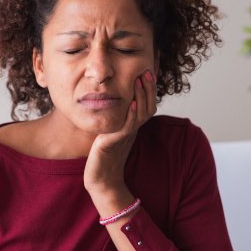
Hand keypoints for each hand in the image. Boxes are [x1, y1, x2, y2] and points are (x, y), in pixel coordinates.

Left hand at [83, 69, 156, 193]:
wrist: (101, 180)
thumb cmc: (104, 157)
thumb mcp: (112, 132)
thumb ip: (118, 118)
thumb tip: (118, 101)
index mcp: (133, 127)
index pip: (147, 105)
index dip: (149, 90)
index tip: (147, 72)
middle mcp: (132, 130)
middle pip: (148, 107)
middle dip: (148, 88)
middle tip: (147, 71)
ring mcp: (125, 137)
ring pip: (140, 114)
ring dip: (141, 96)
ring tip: (139, 80)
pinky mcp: (114, 143)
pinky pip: (127, 127)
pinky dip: (130, 115)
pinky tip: (130, 103)